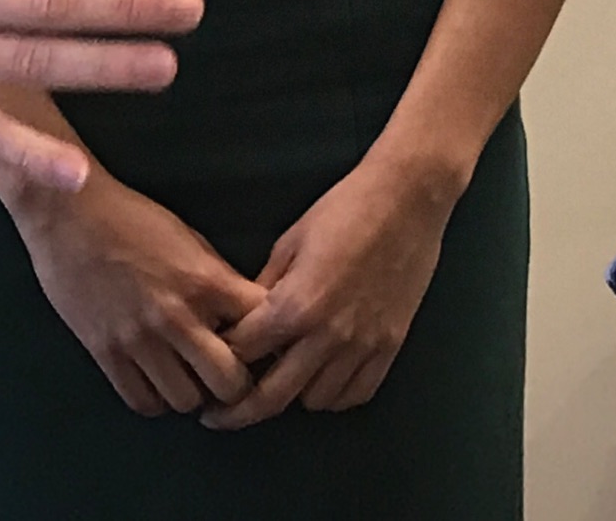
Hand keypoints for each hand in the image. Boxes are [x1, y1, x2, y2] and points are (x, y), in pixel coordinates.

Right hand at [4, 169, 267, 416]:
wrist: (69, 213)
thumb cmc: (131, 217)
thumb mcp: (188, 239)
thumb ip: (217, 279)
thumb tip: (243, 314)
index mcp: (204, 281)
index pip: (261, 329)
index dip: (267, 340)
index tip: (260, 342)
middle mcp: (176, 317)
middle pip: (229, 383)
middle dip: (235, 382)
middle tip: (226, 372)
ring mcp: (139, 339)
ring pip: (187, 401)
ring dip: (194, 393)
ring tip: (188, 375)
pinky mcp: (106, 353)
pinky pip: (143, 402)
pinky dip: (156, 399)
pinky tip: (156, 379)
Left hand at [204, 150, 458, 427]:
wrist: (406, 200)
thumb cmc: (344, 209)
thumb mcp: (290, 242)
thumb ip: (264, 288)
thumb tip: (244, 320)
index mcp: (296, 305)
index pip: (242, 353)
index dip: (219, 358)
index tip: (209, 362)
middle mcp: (328, 336)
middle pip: (273, 397)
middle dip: (238, 410)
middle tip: (219, 415)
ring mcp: (362, 346)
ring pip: (315, 401)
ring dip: (292, 394)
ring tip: (281, 378)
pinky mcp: (389, 347)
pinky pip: (355, 394)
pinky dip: (334, 393)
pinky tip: (321, 377)